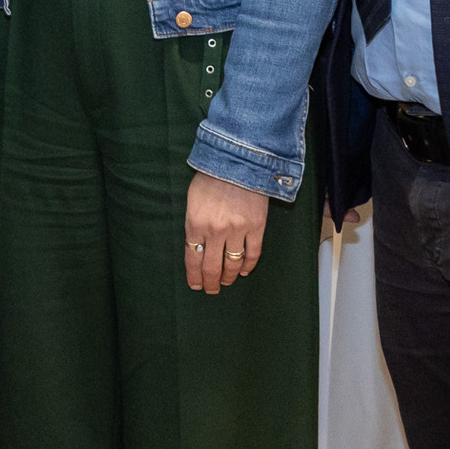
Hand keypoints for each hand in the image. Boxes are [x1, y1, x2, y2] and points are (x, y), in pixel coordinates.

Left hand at [185, 171, 269, 295]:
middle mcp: (215, 230)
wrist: (240, 159)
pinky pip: (252, 253)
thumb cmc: (212, 176)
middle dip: (210, 282)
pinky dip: (247, 265)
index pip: (192, 259)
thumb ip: (194, 223)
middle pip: (211, 266)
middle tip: (211, 290)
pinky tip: (243, 271)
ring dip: (228, 277)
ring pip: (232, 264)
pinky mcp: (256, 227)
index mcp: (195, 223)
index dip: (194, 276)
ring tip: (226, 282)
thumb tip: (197, 245)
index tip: (195, 285)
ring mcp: (237, 230)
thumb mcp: (193, 199)